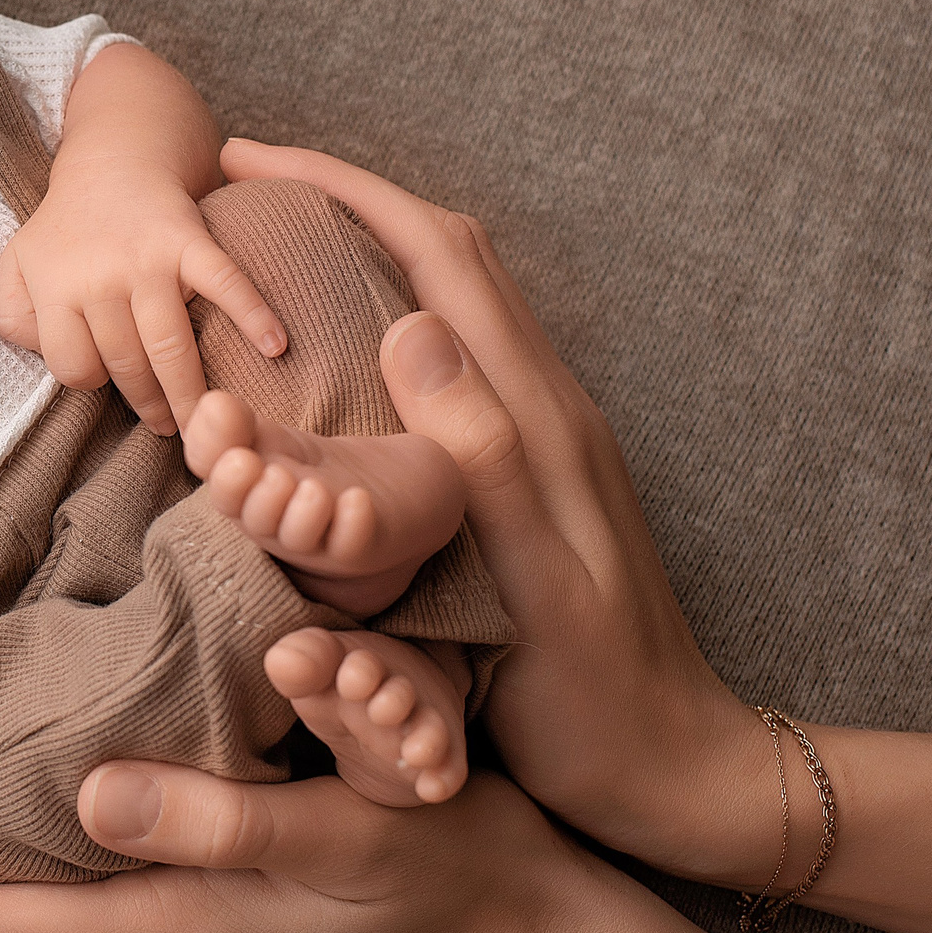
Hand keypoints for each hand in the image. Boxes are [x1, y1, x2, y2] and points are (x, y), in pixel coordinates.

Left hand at [0, 154, 285, 436]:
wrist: (114, 154)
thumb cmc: (67, 224)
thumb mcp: (17, 265)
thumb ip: (13, 315)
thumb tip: (40, 354)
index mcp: (56, 288)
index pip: (73, 368)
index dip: (93, 381)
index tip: (110, 383)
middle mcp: (100, 278)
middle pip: (126, 365)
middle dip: (150, 406)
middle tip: (170, 429)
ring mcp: (147, 260)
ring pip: (169, 345)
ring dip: (189, 392)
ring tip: (203, 420)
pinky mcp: (190, 240)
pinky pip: (225, 283)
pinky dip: (253, 314)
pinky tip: (275, 348)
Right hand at [218, 138, 768, 887]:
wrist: (681, 769)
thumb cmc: (598, 699)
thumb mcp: (538, 584)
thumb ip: (486, 457)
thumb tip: (417, 326)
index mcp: (537, 417)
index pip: (440, 256)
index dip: (348, 191)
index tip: (253, 162)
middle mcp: (542, 407)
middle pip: (448, 253)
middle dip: (351, 195)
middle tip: (250, 180)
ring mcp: (540, 438)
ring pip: (451, 297)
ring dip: (371, 244)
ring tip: (282, 241)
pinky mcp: (530, 474)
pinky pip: (450, 356)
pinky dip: (385, 313)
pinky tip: (340, 353)